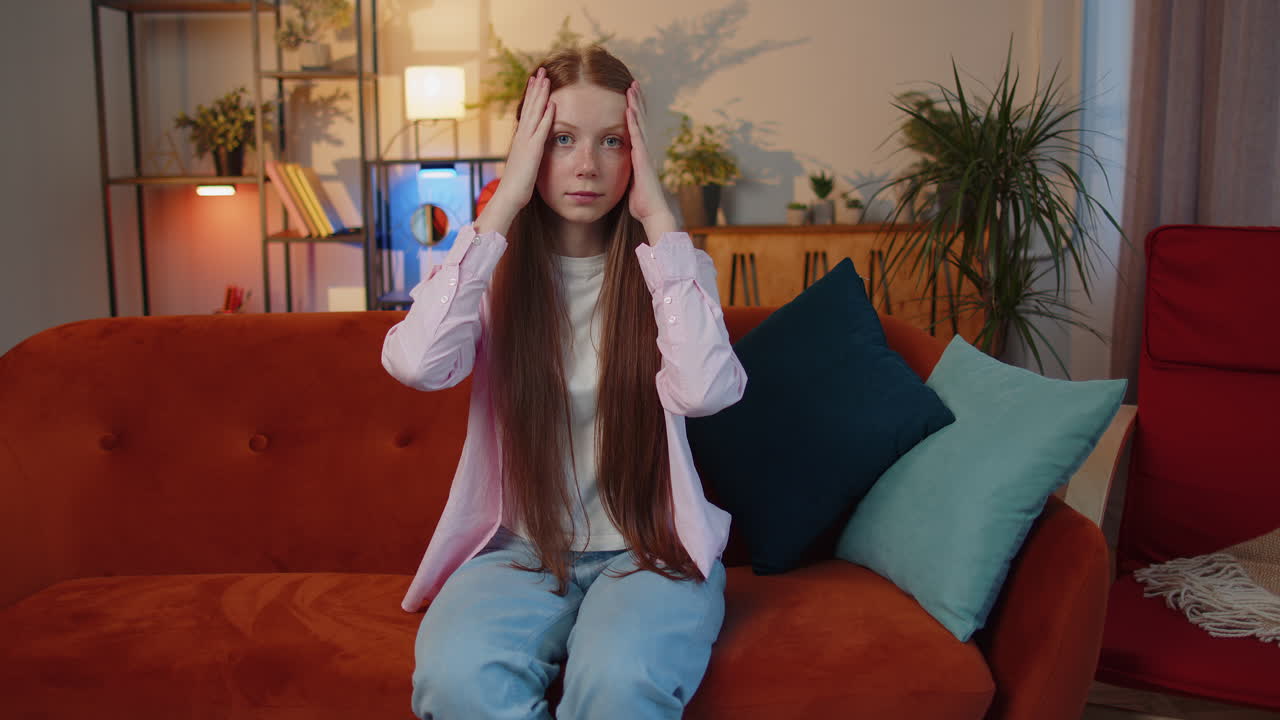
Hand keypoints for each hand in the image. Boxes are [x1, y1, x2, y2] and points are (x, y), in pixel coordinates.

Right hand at [475, 67, 554, 235]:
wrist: (509, 196)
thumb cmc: (517, 185)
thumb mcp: (525, 164)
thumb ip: (529, 153)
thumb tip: (532, 148)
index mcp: (521, 139)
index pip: (528, 112)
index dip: (533, 96)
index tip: (537, 81)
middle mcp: (522, 136)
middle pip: (530, 107)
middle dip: (537, 88)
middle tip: (541, 71)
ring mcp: (526, 142)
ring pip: (535, 113)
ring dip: (541, 95)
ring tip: (546, 78)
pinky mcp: (532, 151)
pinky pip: (541, 130)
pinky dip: (547, 117)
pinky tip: (552, 104)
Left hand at [624, 81, 676, 240]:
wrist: (652, 213)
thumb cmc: (641, 204)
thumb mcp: (629, 184)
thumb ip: (625, 174)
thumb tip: (615, 172)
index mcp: (639, 155)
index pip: (635, 128)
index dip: (634, 112)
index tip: (629, 97)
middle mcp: (643, 150)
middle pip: (639, 120)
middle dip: (636, 101)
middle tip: (633, 83)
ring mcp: (644, 153)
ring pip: (639, 123)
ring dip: (636, 104)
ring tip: (632, 87)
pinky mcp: (641, 158)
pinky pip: (636, 135)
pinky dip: (633, 121)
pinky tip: (629, 108)